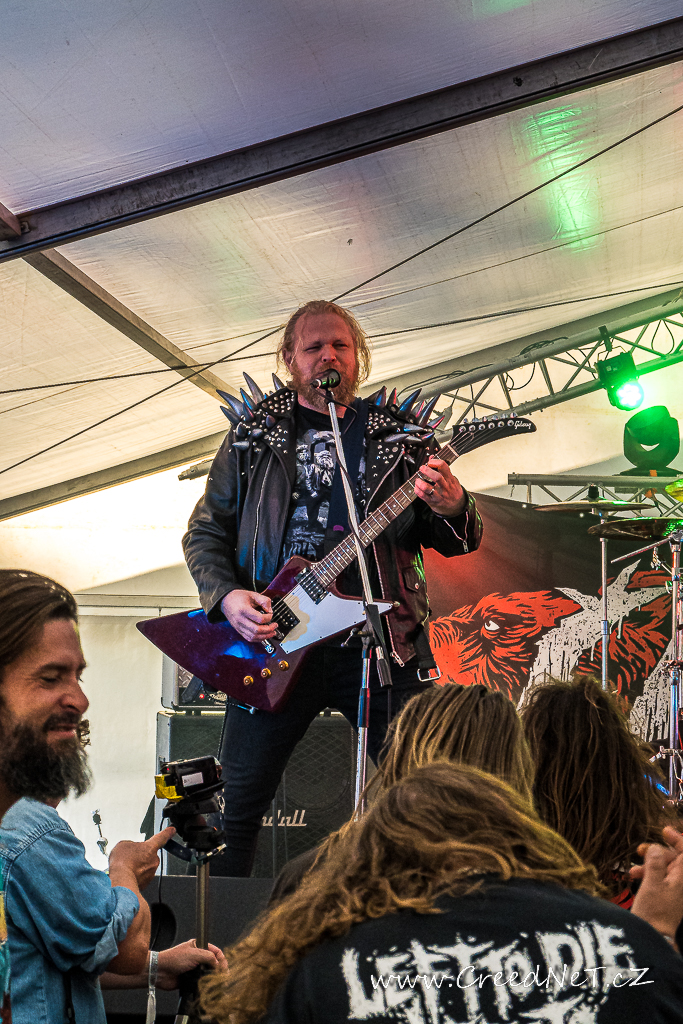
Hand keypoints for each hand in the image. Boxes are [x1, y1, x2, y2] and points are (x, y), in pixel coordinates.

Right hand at [108, 827, 175, 890]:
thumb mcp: (123, 845)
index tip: (172, 830)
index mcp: (150, 847)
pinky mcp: (146, 883)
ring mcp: (151, 872)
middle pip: (149, 855)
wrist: (121, 881)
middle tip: (130, 858)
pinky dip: (135, 876)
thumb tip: (131, 849)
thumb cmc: (122, 863)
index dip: (168, 833)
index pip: (162, 837)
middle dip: (141, 856)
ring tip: (126, 868)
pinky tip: (127, 875)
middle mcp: (154, 860)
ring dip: (137, 867)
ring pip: (145, 867)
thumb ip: (131, 845)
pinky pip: (142, 877)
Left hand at [156, 939, 226, 989]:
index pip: (215, 951)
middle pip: (213, 963)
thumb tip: (218, 964)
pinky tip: (206, 986)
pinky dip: (204, 984)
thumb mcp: (194, 954)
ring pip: (208, 973)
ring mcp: (194, 968)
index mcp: (199, 946)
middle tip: (222, 976)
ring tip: (215, 982)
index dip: (221, 959)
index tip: (224, 968)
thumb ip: (209, 957)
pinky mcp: (191, 978)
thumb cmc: (173, 959)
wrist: (160, 972)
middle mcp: (198, 957)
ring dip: (211, 977)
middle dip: (218, 969)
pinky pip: (201, 982)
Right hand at [221, 589, 275, 641]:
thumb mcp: (253, 594)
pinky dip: (258, 639)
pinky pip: (249, 638)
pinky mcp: (239, 630)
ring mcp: (239, 626)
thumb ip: (264, 600)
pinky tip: (264, 635)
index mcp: (243, 610)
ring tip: (272, 633)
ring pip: (253, 637)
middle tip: (275, 626)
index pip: (259, 619)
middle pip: (256, 630)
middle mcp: (240, 620)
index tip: (270, 614)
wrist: (226, 600)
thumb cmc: (239, 597)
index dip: (268, 618)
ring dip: (265, 636)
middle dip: (268, 629)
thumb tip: (270, 610)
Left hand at [413, 457, 465, 515]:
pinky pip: (422, 496)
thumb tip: (432, 457)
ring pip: (427, 488)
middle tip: (422, 468)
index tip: (430, 462)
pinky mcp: (432, 501)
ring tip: (418, 479)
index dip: (435, 462)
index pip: (444, 467)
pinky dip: (417, 490)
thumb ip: (442, 469)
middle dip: (427, 471)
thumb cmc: (452, 491)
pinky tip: (416, 487)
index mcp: (450, 479)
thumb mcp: (451, 478)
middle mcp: (445, 487)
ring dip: (420, 482)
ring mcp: (438, 495)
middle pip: (436, 477)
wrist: (456, 506)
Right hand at [630, 825, 682, 944]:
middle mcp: (682, 883)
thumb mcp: (652, 883)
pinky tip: (636, 878)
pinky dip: (650, 876)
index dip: (677, 839)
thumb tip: (657, 848)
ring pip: (666, 870)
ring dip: (650, 865)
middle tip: (640, 850)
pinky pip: (662, 881)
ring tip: (633, 870)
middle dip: (658, 853)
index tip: (663, 831)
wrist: (655, 940)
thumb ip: (655, 862)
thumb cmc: (654, 912)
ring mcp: (676, 892)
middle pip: (675, 860)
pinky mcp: (668, 900)